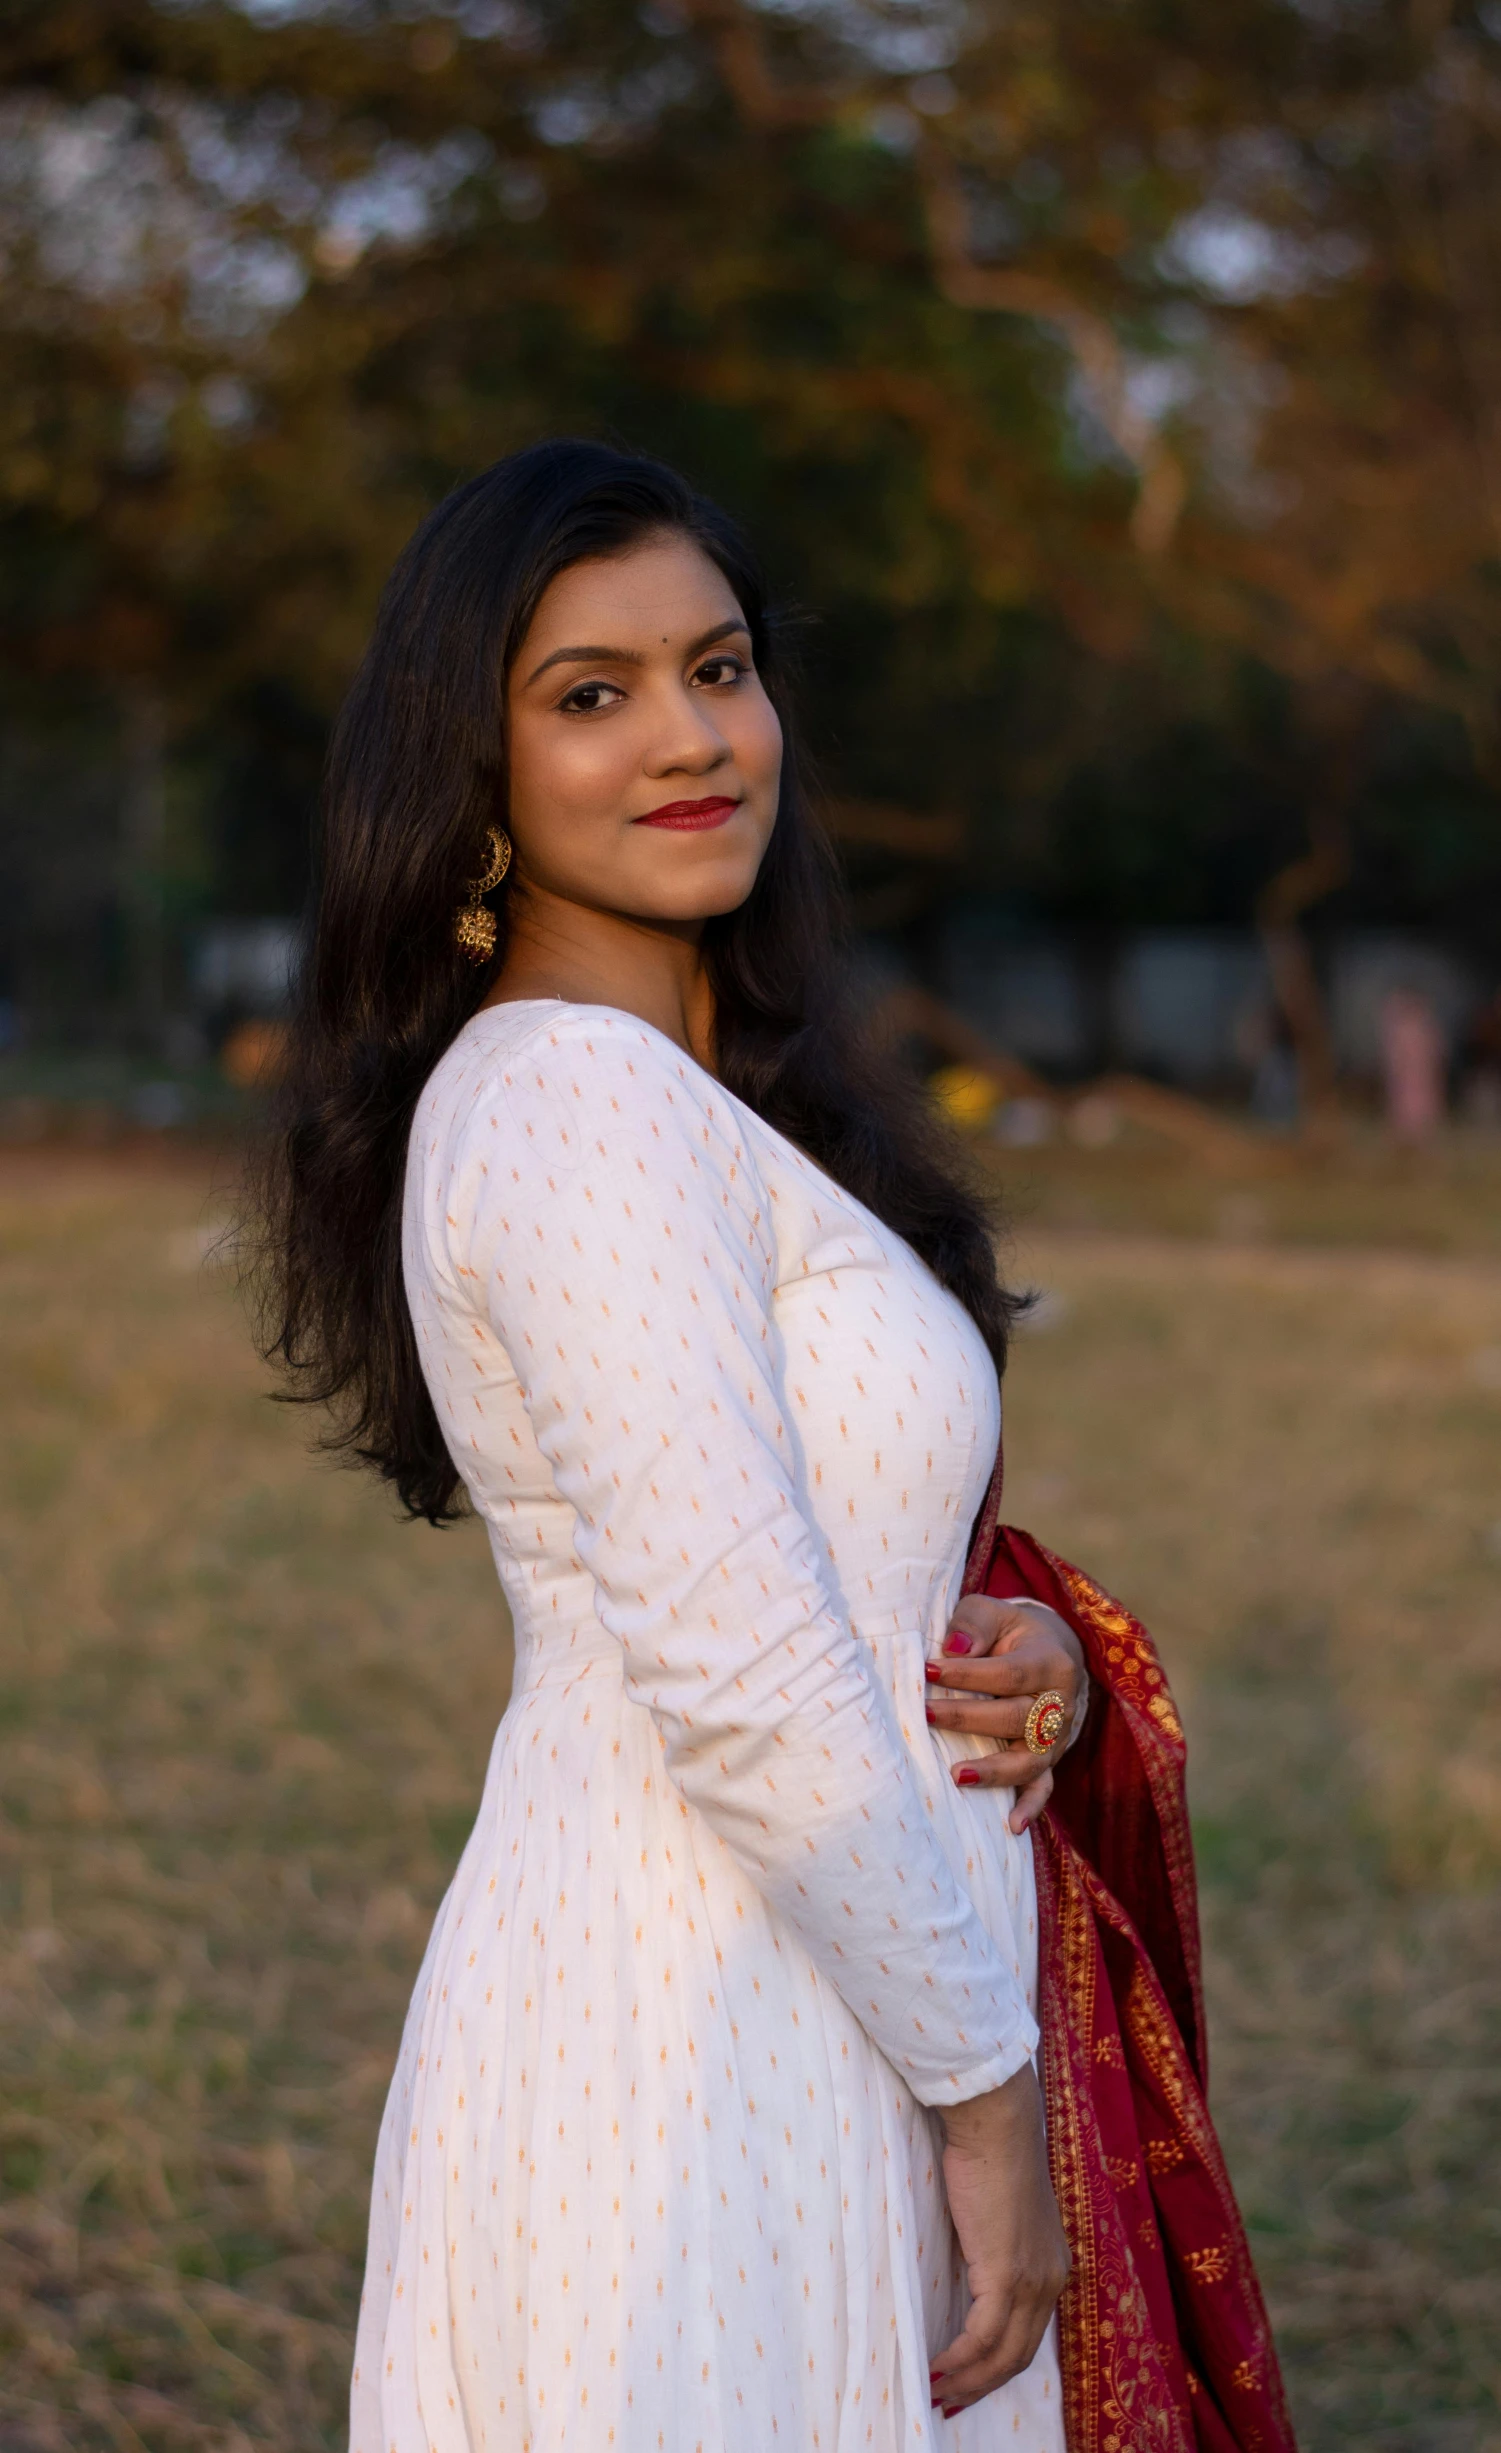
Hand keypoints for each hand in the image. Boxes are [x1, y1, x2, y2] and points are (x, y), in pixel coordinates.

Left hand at [926, 1594, 1087, 1833]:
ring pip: (1030, 1761)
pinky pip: (1044, 1789)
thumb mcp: (994, 1612)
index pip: (1008, 1673)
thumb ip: (974, 1623)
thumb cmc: (1010, 1632)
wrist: (1051, 1650)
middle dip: (968, 1718)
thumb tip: (955, 1649)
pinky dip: (1031, 1808)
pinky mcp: (1050, 1760)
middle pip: (1017, 1718)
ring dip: (994, 1772)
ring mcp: (1057, 1738)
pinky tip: (1012, 1827)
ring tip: (956, 1776)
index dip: (968, 1674)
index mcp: (1051, 1662)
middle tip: (925, 1714)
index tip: (927, 1669)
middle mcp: (1060, 1704)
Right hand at [930, 2063, 1070, 2416]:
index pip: (1030, 2334)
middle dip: (984, 2384)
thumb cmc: (990, 2154)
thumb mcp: (1001, 2212)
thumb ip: (995, 2245)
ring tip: (936, 2391)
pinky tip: (937, 2365)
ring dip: (969, 2380)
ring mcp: (1031, 2279)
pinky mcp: (1005, 2273)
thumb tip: (971, 2267)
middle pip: (1020, 2355)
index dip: (1000, 2364)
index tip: (969, 2379)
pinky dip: (960, 2358)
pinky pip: (982, 2335)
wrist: (996, 2123)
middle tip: (948, 2399)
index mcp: (1053, 2265)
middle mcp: (1051, 2279)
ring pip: (1004, 2354)